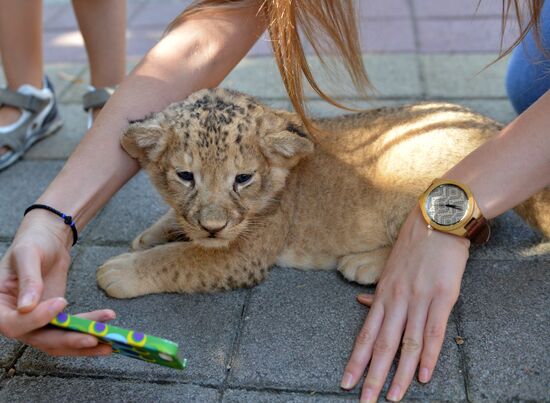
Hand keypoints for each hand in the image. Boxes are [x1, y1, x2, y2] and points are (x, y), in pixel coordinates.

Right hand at [0, 211, 113, 355]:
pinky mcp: (54, 320)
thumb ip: (28, 280)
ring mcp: (36, 323)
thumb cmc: (33, 242)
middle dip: (69, 339)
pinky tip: (107, 330)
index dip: (37, 318)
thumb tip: (26, 307)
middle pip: (40, 339)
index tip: (61, 302)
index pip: (14, 324)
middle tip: (93, 338)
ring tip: (109, 342)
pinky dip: (88, 332)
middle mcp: (16, 320)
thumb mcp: (27, 254)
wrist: (48, 240)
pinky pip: (70, 331)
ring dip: (83, 343)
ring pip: (58, 341)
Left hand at [340, 207, 469, 401]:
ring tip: (393, 398)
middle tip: (364, 401)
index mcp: (382, 294)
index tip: (346, 381)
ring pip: (406, 343)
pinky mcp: (443, 296)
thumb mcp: (389, 268)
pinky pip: (434, 330)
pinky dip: (428, 355)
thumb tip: (362, 304)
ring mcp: (419, 298)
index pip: (366, 333)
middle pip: (382, 344)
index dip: (356, 360)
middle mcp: (396, 299)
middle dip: (372, 376)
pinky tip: (423, 375)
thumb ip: (378, 291)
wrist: (437, 220)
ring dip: (400, 374)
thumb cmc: (413, 246)